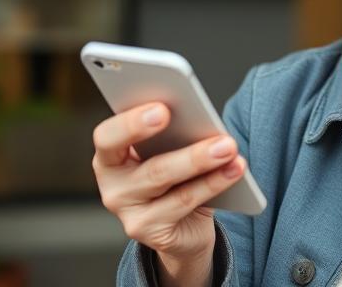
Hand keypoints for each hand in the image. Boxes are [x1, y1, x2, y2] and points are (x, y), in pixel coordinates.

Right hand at [91, 102, 245, 262]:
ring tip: (231, 150)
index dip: (131, 123)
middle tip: (222, 138)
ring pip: (172, 187)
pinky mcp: (151, 233)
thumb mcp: (168, 150)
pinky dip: (214, 184)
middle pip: (151, 169)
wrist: (182, 225)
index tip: (163, 110)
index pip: (108, 137)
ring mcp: (130, 214)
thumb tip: (201, 123)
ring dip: (206, 165)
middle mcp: (113, 187)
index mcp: (110, 155)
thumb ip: (173, 134)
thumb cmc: (174, 174)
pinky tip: (234, 169)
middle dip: (191, 153)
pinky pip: (186, 203)